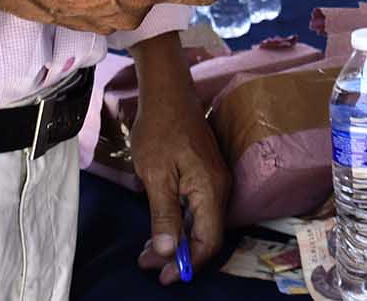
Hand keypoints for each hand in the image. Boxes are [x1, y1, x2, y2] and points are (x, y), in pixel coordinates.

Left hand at [131, 35, 230, 284]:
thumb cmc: (160, 129)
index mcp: (211, 190)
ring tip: (148, 249)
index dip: (187, 263)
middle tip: (147, 262)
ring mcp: (215, 181)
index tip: (162, 275)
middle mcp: (220, 188)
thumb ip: (164, 215)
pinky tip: (161, 226)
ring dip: (177, 239)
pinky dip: (180, 222)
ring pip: (201, 223)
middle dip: (178, 255)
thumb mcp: (156, 175)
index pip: (208, 241)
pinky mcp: (207, 175)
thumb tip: (168, 252)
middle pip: (206, 235)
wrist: (168, 92)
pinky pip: (198, 209)